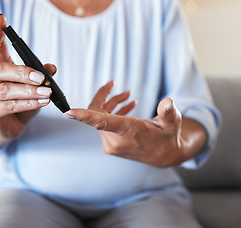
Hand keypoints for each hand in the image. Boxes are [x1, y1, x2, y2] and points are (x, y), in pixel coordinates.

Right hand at [0, 14, 55, 147]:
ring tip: (46, 93)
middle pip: (1, 69)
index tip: (2, 18)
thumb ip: (40, 75)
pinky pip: (9, 106)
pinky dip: (28, 104)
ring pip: (7, 90)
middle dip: (22, 72)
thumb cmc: (20, 103)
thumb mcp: (33, 87)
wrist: (10, 126)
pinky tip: (41, 103)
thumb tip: (52, 68)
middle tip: (41, 77)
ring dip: (29, 91)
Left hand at [63, 81, 206, 166]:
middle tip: (113, 84)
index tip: (68, 112)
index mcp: (128, 133)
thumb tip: (168, 102)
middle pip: (98, 114)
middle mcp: (115, 140)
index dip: (83, 116)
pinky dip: (112, 113)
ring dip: (111, 104)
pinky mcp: (110, 145)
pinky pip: (104, 125)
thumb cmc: (168, 137)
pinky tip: (126, 106)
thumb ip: (168, 112)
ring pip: (100, 118)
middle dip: (105, 97)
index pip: (101, 122)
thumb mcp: (172, 123)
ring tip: (127, 95)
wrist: (165, 156)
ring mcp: (111, 144)